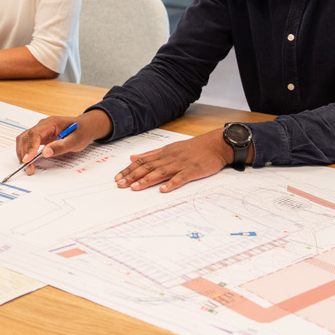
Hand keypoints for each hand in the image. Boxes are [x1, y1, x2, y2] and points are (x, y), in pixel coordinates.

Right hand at [15, 110, 111, 173]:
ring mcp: (41, 131)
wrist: (86, 127)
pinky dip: (26, 152)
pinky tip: (30, 161)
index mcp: (51, 123)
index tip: (28, 159)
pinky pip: (28, 143)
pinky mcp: (41, 137)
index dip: (29, 147)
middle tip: (28, 168)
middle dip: (24, 153)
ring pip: (24, 140)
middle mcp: (43, 125)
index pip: (34, 133)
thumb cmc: (82, 131)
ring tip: (28, 167)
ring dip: (23, 153)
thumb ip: (61, 146)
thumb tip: (45, 153)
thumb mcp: (75, 140)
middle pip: (26, 137)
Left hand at [115, 129, 232, 192]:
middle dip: (132, 176)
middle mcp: (170, 158)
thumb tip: (133, 157)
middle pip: (148, 167)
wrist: (216, 144)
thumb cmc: (194, 148)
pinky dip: (172, 183)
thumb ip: (151, 154)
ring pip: (161, 172)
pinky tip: (163, 189)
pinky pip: (181, 177)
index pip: (143, 161)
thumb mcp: (171, 148)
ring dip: (147, 180)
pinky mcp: (193, 170)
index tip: (117, 177)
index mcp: (164, 153)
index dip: (129, 169)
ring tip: (135, 187)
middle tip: (120, 184)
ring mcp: (181, 164)